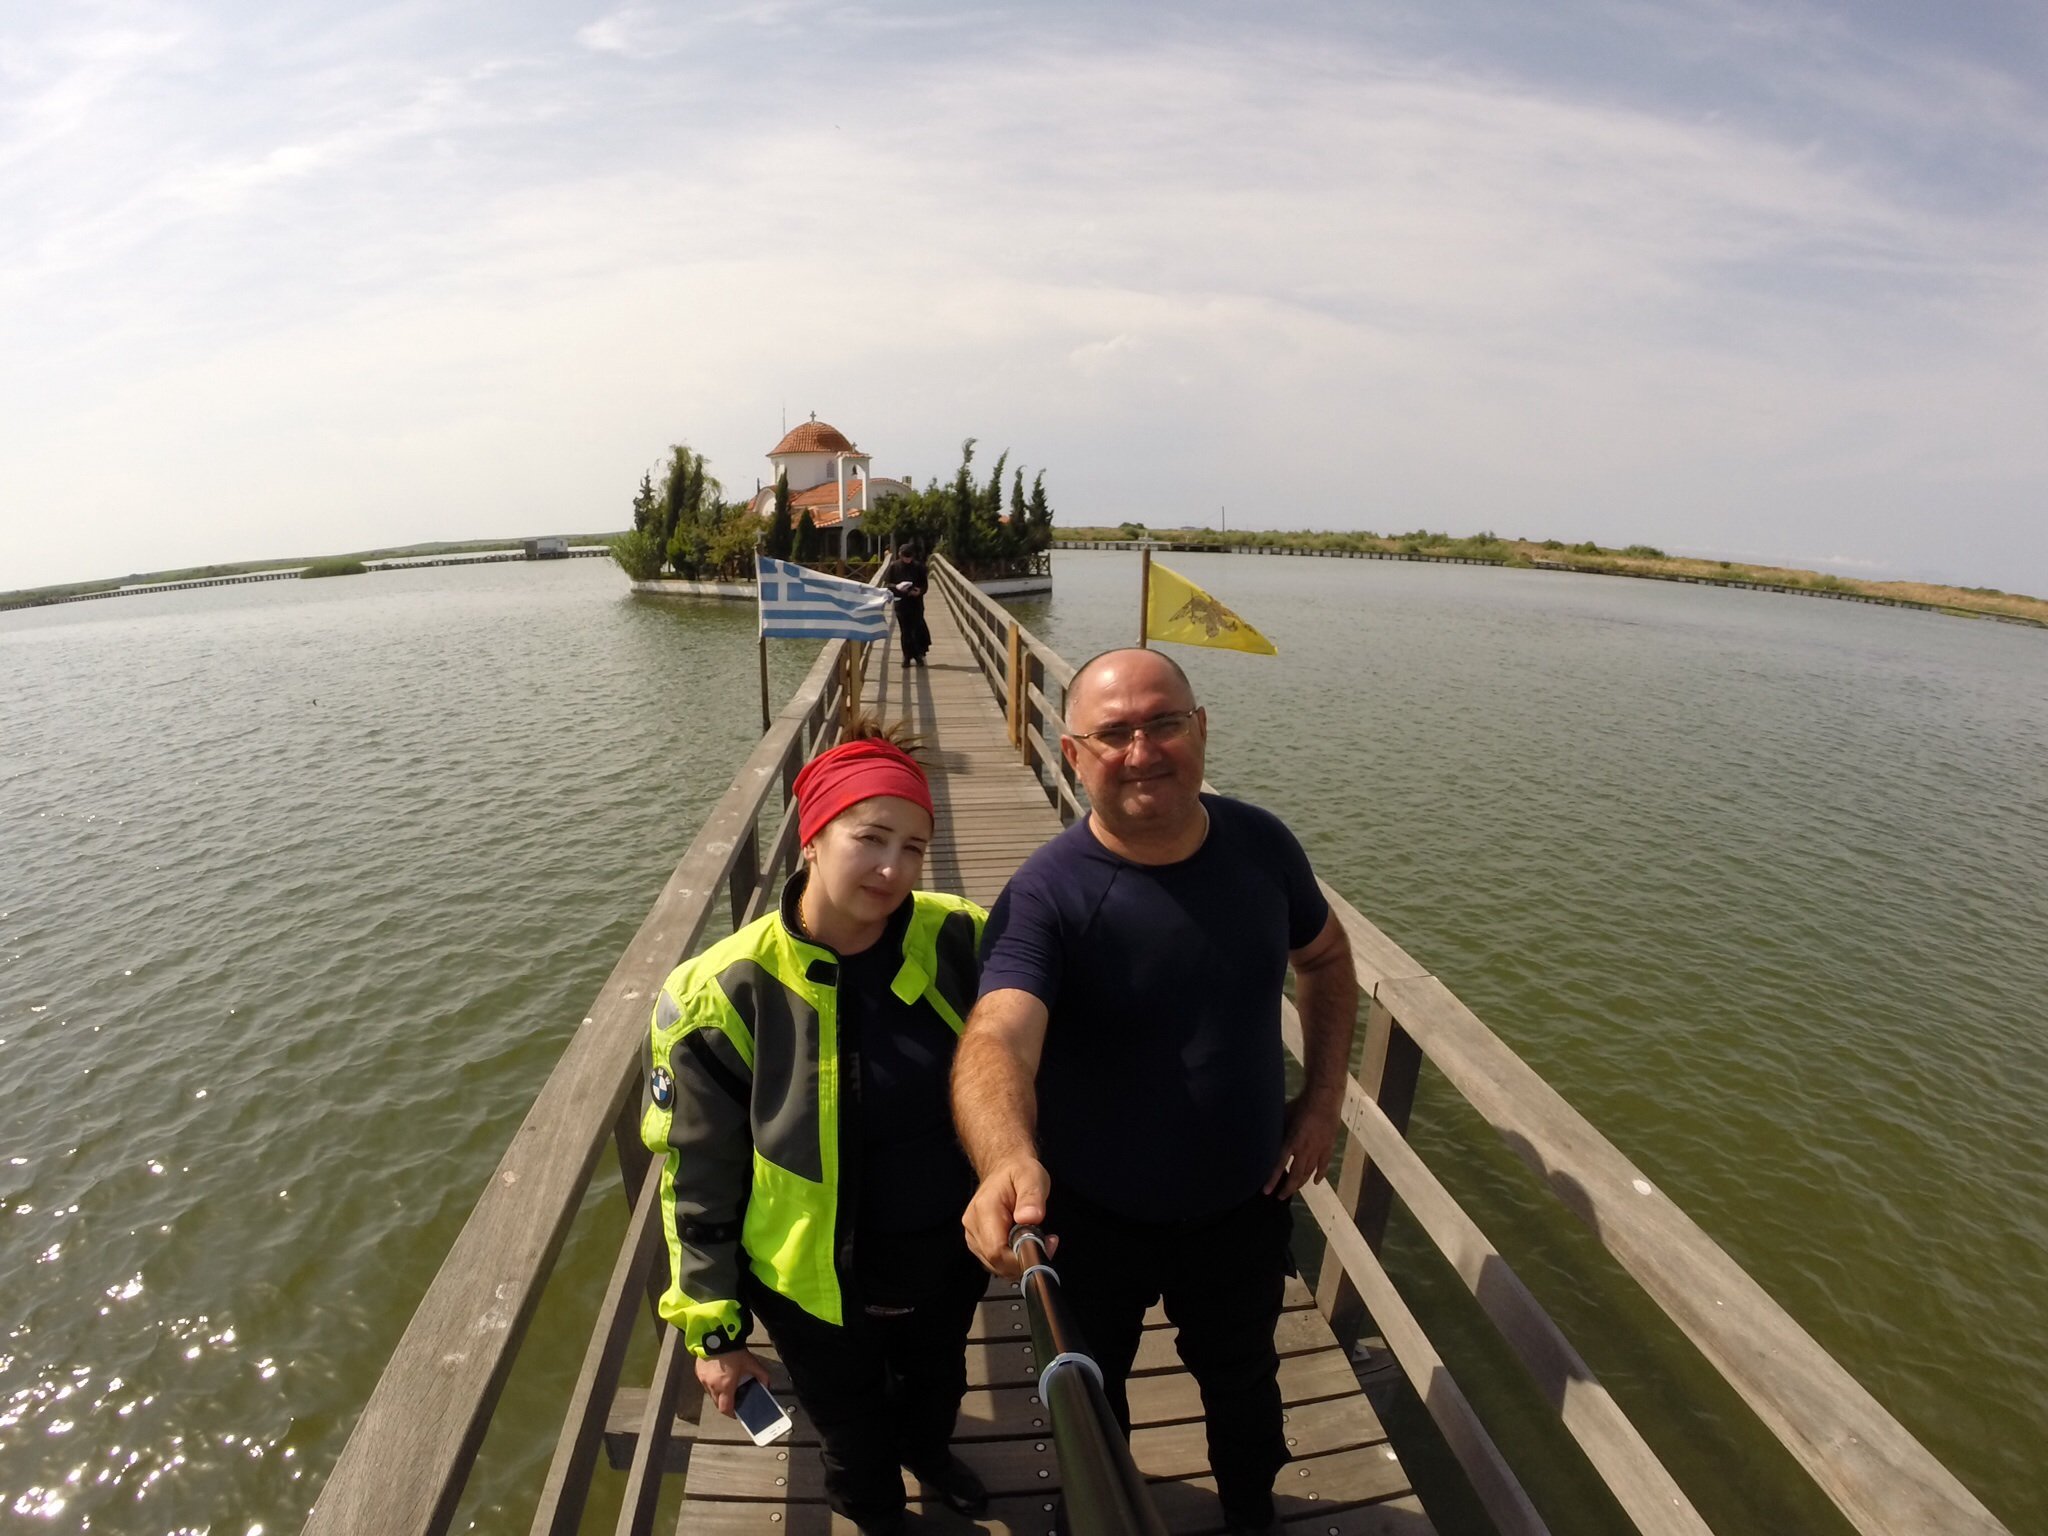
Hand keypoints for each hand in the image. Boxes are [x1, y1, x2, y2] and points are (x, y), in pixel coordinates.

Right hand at [696, 1347, 771, 1416]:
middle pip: (717, 1403)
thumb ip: (761, 1375)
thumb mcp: (751, 1363)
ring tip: (727, 1385)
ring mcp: (703, 1379)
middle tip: (733, 1398)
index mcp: (725, 1386)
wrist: (716, 1336)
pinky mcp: (698, 1372)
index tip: (736, 1413)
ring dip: (718, 1394)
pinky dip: (712, 1383)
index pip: (725, 1409)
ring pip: (710, 1394)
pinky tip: (719, 1375)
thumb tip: (767, 1384)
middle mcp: (712, 1385)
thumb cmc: (733, 1351)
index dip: (731, 1413)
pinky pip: (705, 1383)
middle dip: (725, 1403)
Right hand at [962, 1157, 1052, 1276]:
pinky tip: (1024, 1243)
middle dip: (1023, 1259)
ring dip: (1019, 1260)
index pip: (997, 1250)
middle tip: (1046, 1242)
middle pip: (996, 1262)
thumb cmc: (1018, 1172)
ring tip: (1037, 1238)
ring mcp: (973, 1235)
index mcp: (984, 1210)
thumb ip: (1031, 1197)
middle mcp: (973, 1225)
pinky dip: (1012, 1258)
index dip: (1020, 1258)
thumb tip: (1030, 1217)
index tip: (1043, 1247)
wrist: (1004, 1168)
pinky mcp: (977, 1241)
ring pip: (996, 1265)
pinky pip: (995, 1261)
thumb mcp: (1032, 1177)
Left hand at [1264, 1091, 1339, 1198]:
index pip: (1279, 1166)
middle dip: (1287, 1188)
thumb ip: (1276, 1131)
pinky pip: (1323, 1165)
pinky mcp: (1328, 1147)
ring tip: (1293, 1190)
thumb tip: (1265, 1139)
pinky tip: (1315, 1182)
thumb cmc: (1300, 1105)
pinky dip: (1319, 1175)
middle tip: (1280, 1197)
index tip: (1266, 1192)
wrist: (1324, 1099)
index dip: (1272, 1180)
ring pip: (1309, 1173)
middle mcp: (1305, 1150)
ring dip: (1300, 1183)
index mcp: (1291, 1142)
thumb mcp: (1283, 1117)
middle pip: (1295, 1175)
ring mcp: (1318, 1150)